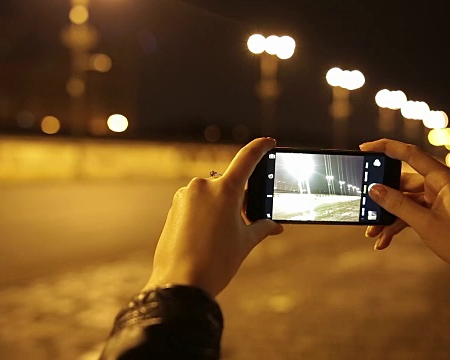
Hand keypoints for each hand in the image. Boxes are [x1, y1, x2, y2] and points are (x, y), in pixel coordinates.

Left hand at [143, 138, 283, 296]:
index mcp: (226, 190)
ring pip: (211, 194)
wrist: (179, 283)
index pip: (247, 158)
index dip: (260, 148)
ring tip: (223, 236)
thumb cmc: (216, 263)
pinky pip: (196, 204)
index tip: (269, 142)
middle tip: (246, 221)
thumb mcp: (245, 243)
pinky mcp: (174, 207)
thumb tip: (274, 226)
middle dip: (239, 198)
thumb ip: (261, 227)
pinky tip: (207, 236)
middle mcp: (204, 186)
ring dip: (221, 207)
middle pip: (229, 183)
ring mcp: (186, 196)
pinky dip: (206, 213)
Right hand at [360, 139, 449, 286]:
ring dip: (387, 216)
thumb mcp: (425, 224)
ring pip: (404, 201)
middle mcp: (440, 185)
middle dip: (381, 196)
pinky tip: (384, 240)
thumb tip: (374, 189)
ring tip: (372, 232)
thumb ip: (398, 205)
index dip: (386, 148)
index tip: (365, 149)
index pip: (410, 154)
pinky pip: (411, 213)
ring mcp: (438, 199)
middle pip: (402, 181)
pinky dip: (397, 225)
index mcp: (443, 179)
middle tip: (362, 202)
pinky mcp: (436, 213)